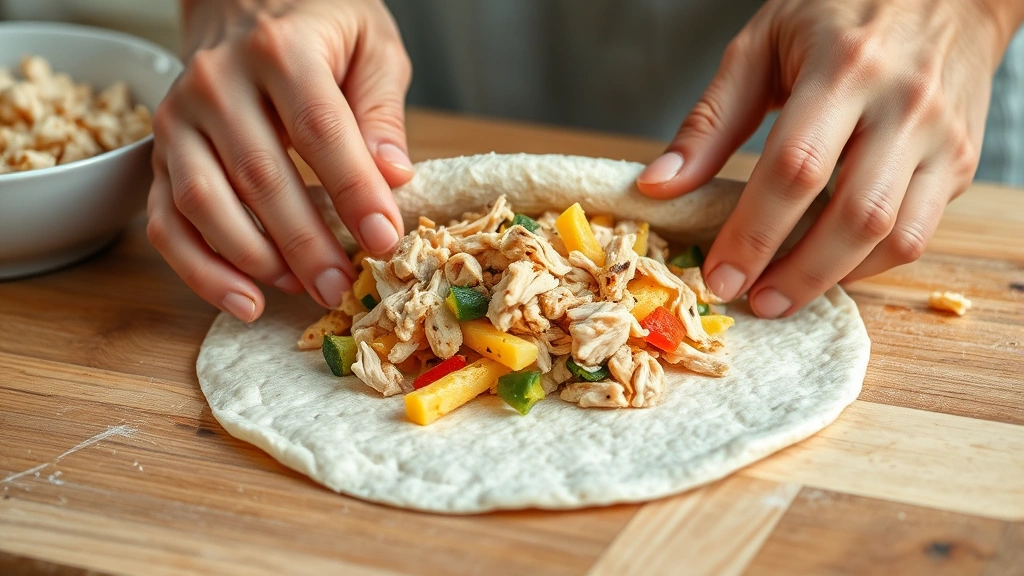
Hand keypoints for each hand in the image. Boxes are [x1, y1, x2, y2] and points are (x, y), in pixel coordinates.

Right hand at [147, 0, 412, 321]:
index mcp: (280, 49)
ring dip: (254, 260)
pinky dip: (200, 269)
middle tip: (342, 286)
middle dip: (306, 243)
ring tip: (303, 290)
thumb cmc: (317, 25)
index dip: (353, 190)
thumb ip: (381, 111)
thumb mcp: (370, 47)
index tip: (384, 239)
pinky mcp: (159, 153)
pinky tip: (244, 299)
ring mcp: (179, 119)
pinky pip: (166, 220)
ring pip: (203, 203)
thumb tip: (394, 177)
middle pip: (260, 176)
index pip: (319, 130)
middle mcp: (217, 83)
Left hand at [637, 0, 1023, 316]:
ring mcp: (942, 137)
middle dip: (795, 273)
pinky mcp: (961, 162)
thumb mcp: (761, 45)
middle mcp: (903, 104)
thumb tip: (658, 188)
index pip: (794, 168)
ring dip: (832, 278)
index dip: (753, 234)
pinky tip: (827, 267)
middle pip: (852, 216)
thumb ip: (709, 121)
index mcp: (844, 68)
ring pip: (895, 236)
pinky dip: (869, 264)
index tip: (718, 275)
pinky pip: (919, 234)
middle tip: (751, 301)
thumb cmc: (840, 12)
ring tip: (782, 295)